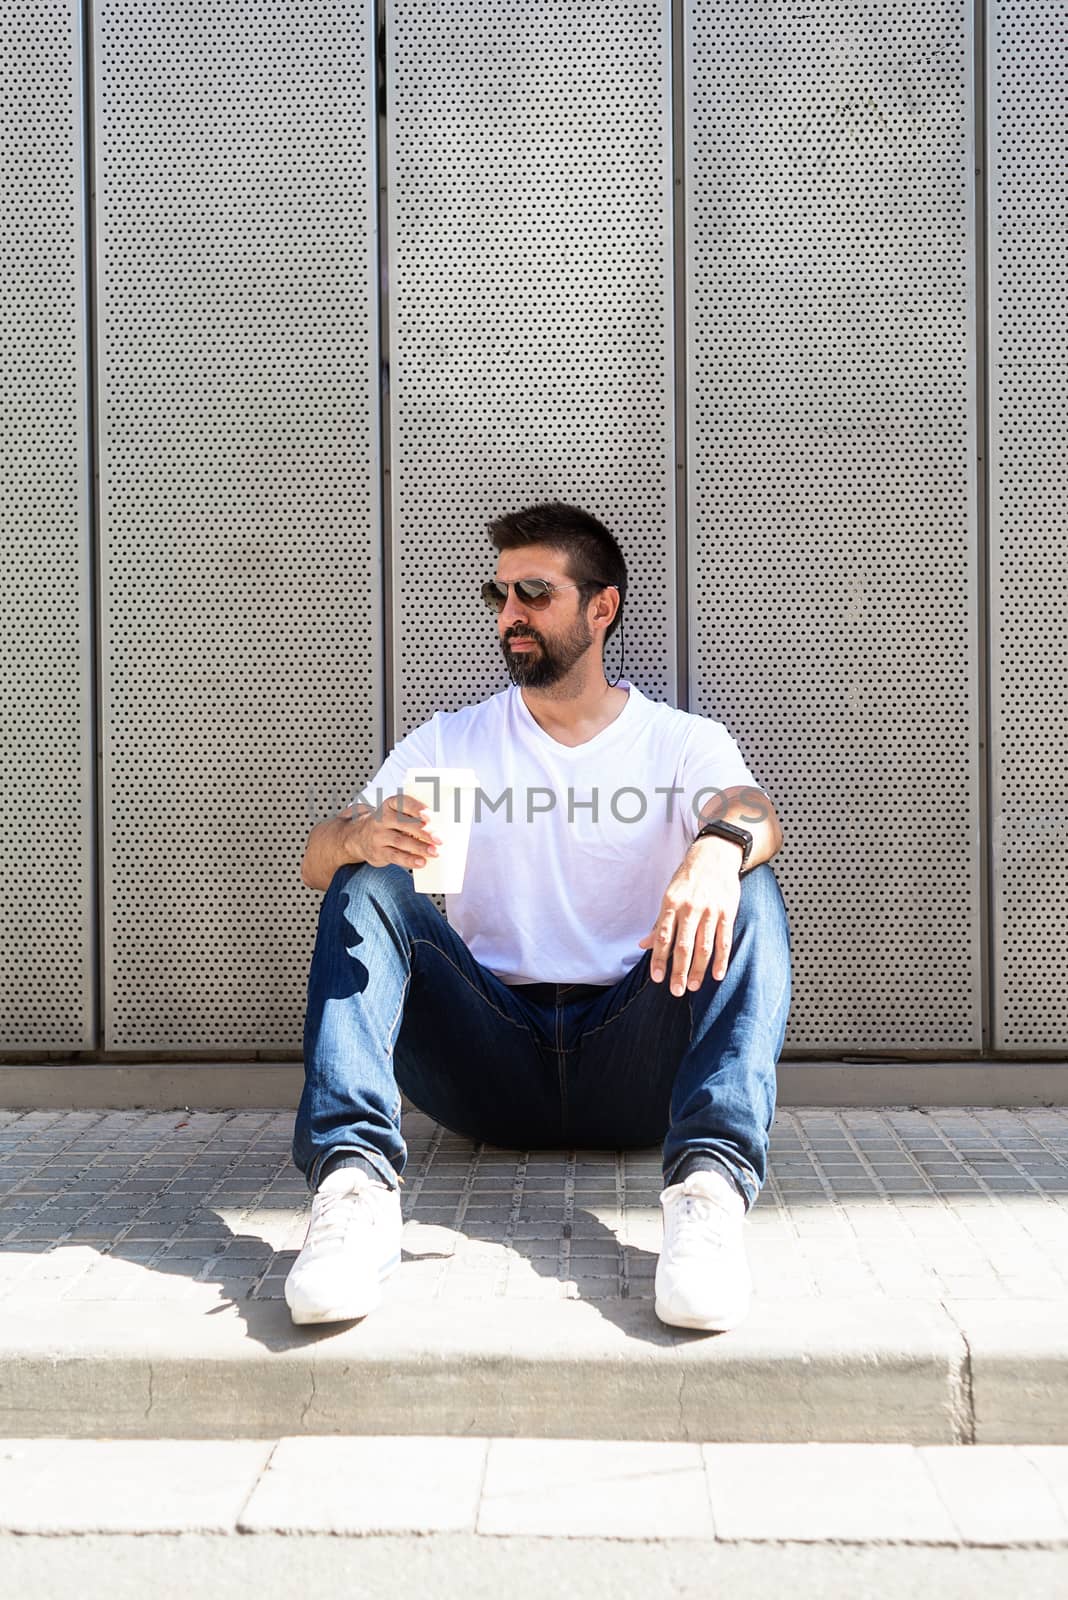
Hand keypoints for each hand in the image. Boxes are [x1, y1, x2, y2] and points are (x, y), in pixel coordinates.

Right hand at [344, 795, 441, 870]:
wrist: (359, 838)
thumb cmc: (387, 824)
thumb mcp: (396, 814)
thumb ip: (414, 816)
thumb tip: (443, 825)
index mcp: (390, 805)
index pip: (402, 802)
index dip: (416, 808)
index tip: (429, 815)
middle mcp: (382, 819)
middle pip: (403, 823)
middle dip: (423, 831)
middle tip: (439, 839)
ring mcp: (379, 836)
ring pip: (401, 841)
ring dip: (419, 847)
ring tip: (435, 852)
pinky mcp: (379, 852)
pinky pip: (395, 856)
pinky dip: (409, 860)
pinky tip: (421, 862)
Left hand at [638, 841, 742, 995]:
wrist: (715, 855)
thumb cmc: (688, 877)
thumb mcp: (669, 895)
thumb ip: (659, 923)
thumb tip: (643, 945)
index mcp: (671, 904)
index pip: (664, 937)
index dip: (660, 959)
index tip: (657, 978)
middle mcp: (690, 908)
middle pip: (684, 945)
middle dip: (679, 970)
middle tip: (676, 990)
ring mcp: (710, 911)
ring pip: (704, 946)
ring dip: (699, 969)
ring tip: (693, 986)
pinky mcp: (727, 912)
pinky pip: (724, 939)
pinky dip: (721, 959)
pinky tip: (717, 974)